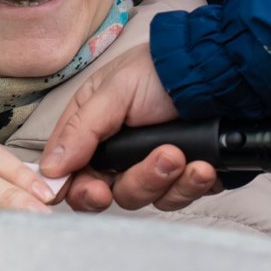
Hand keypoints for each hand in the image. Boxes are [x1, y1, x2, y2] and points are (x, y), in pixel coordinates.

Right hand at [40, 44, 221, 211]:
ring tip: (182, 152)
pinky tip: (203, 165)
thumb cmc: (161, 71)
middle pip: (110, 193)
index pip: (73, 173)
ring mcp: (152, 168)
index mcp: (93, 129)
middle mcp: (119, 153)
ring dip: (166, 179)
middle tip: (159, 161)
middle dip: (136, 181)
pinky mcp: (183, 179)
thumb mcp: (114, 90)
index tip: (96, 192)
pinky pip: (179, 198)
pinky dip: (192, 184)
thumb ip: (81, 130)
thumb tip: (50, 169)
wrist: (221, 73)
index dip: (80, 189)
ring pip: (147, 198)